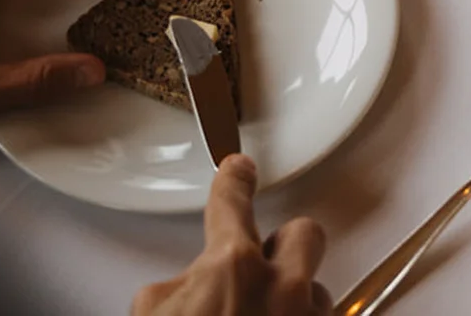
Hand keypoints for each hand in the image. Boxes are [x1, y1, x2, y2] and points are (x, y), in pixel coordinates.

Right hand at [133, 157, 330, 314]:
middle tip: (262, 263)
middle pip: (304, 233)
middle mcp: (282, 291)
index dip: (234, 181)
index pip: (233, 202)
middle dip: (283, 243)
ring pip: (317, 290)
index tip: (238, 169)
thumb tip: (190, 285)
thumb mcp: (152, 310)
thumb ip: (179, 282)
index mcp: (233, 268)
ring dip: (293, 298)